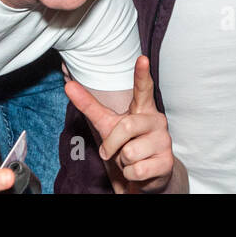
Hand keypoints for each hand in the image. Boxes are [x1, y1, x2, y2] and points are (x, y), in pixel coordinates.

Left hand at [65, 56, 176, 192]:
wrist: (146, 177)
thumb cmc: (126, 145)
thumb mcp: (107, 124)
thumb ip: (89, 106)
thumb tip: (68, 86)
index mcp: (143, 108)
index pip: (143, 88)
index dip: (141, 75)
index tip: (141, 59)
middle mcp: (157, 121)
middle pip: (126, 126)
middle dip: (112, 145)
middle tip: (113, 152)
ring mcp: (164, 141)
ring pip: (130, 153)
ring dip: (123, 162)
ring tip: (132, 160)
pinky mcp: (167, 162)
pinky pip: (137, 170)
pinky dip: (131, 175)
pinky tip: (139, 171)